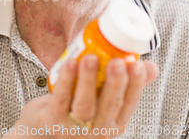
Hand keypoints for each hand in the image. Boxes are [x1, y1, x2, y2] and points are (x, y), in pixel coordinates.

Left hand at [4, 55, 158, 137]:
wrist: (37, 132)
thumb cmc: (72, 113)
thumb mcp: (100, 103)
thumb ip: (122, 86)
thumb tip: (150, 67)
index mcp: (112, 124)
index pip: (129, 104)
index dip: (135, 85)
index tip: (138, 65)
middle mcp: (96, 130)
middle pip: (109, 105)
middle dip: (116, 82)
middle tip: (119, 61)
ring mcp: (73, 128)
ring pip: (85, 103)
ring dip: (89, 80)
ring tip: (92, 58)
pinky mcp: (51, 120)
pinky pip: (60, 98)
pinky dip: (66, 80)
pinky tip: (70, 63)